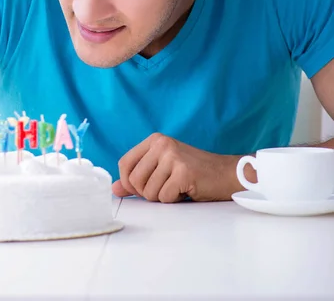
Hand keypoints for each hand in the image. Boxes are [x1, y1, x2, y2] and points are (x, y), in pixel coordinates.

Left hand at [112, 133, 238, 201]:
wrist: (226, 173)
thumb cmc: (193, 172)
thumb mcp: (162, 168)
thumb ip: (138, 176)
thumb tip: (115, 188)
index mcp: (154, 140)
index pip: (124, 163)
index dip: (127, 182)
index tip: (139, 189)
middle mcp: (161, 144)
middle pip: (134, 179)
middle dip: (146, 193)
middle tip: (164, 189)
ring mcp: (173, 156)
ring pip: (149, 191)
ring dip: (161, 197)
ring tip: (176, 188)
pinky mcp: (183, 172)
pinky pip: (164, 197)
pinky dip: (173, 200)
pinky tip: (185, 191)